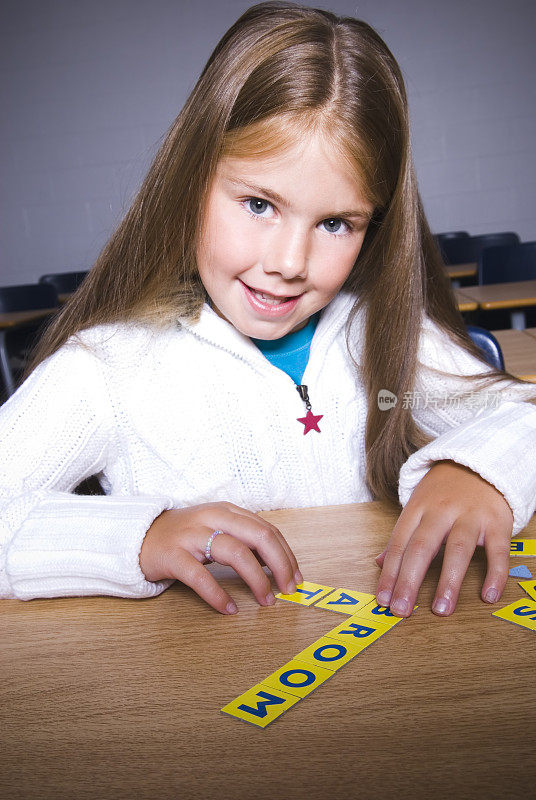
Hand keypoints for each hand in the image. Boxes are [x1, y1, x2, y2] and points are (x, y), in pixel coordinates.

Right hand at [139, 502, 301, 614]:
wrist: (140, 536)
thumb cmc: (185, 535)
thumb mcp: (217, 529)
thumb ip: (244, 540)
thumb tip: (277, 563)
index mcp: (227, 511)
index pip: (267, 530)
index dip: (286, 555)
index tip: (296, 577)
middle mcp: (213, 518)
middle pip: (258, 537)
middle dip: (280, 565)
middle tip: (288, 589)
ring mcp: (193, 536)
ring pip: (236, 553)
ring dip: (257, 580)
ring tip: (266, 600)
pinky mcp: (174, 556)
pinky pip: (201, 577)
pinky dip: (219, 595)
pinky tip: (229, 608)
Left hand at [375, 460, 513, 616]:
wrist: (480, 464)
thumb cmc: (444, 492)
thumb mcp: (417, 506)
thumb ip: (400, 537)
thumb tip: (378, 563)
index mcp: (418, 508)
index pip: (399, 544)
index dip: (390, 573)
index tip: (383, 600)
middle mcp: (442, 511)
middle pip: (422, 547)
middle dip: (410, 581)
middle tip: (402, 610)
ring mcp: (470, 516)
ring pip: (457, 549)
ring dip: (448, 581)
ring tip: (440, 609)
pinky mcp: (497, 522)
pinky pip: (497, 550)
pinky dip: (494, 573)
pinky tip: (488, 595)